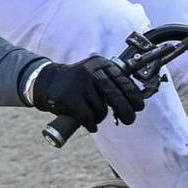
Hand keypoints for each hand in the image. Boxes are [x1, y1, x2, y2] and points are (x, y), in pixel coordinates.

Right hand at [25, 55, 146, 130]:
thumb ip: (113, 83)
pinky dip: (91, 123)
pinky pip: (88, 116)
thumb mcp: (96, 75)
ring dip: (100, 116)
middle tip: (129, 120)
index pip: (123, 80)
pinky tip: (90, 124)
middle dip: (126, 111)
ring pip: (101, 108)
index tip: (139, 106)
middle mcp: (90, 70)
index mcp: (100, 63)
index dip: (134, 96)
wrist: (48, 82)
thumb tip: (136, 100)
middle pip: (115, 95)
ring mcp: (79, 82)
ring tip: (93, 114)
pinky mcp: (69, 96)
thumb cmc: (78, 83)